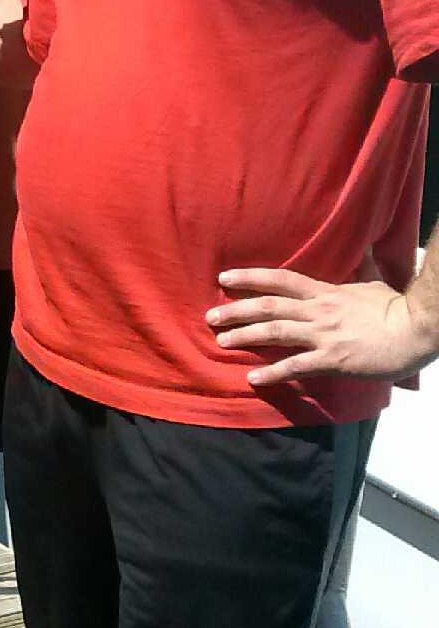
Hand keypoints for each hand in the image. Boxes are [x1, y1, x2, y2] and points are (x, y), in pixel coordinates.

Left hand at [207, 267, 438, 386]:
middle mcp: (318, 310)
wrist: (417, 329)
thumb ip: (361, 269)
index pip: (281, 280)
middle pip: (269, 306)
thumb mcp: (374, 282)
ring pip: (275, 331)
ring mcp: (324, 334)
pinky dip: (273, 372)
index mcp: (326, 292)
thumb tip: (362, 249)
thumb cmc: (397, 308)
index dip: (251, 278)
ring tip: (222, 341)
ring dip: (246, 336)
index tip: (225, 278)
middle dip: (236, 310)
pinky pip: (297, 365)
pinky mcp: (333, 359)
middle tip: (210, 316)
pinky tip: (253, 378)